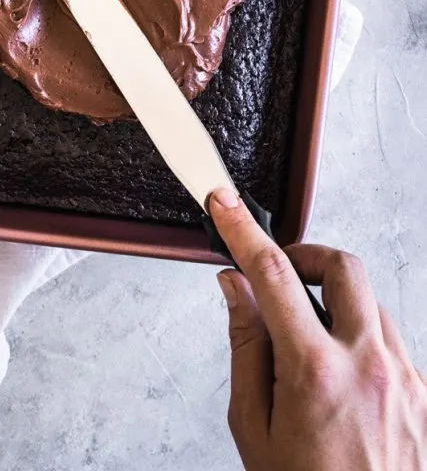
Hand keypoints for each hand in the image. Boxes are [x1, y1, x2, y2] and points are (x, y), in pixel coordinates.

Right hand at [211, 189, 426, 470]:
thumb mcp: (253, 429)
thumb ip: (245, 346)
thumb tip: (235, 289)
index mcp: (315, 372)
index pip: (271, 274)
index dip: (243, 231)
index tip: (225, 203)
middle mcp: (369, 364)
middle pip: (343, 264)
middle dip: (305, 256)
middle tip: (278, 275)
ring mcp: (404, 377)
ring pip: (371, 300)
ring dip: (334, 301)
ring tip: (305, 340)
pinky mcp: (422, 392)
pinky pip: (389, 338)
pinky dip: (358, 335)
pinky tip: (336, 373)